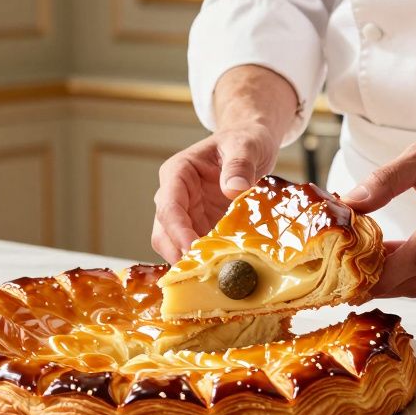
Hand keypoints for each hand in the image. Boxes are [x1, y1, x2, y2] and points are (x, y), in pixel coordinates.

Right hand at [152, 64, 298, 262]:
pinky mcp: (199, 227)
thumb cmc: (244, 140)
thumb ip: (239, 164)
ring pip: (174, 245)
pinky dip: (205, 261)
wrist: (251, 145)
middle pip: (164, 232)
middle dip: (179, 253)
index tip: (192, 250)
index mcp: (177, 173)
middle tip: (203, 272)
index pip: (168, 206)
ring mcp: (186, 214)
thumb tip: (233, 189)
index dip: (177, 231)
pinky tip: (223, 270)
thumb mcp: (245, 144)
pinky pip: (195, 249)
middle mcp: (175, 196)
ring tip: (215, 275)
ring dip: (191, 261)